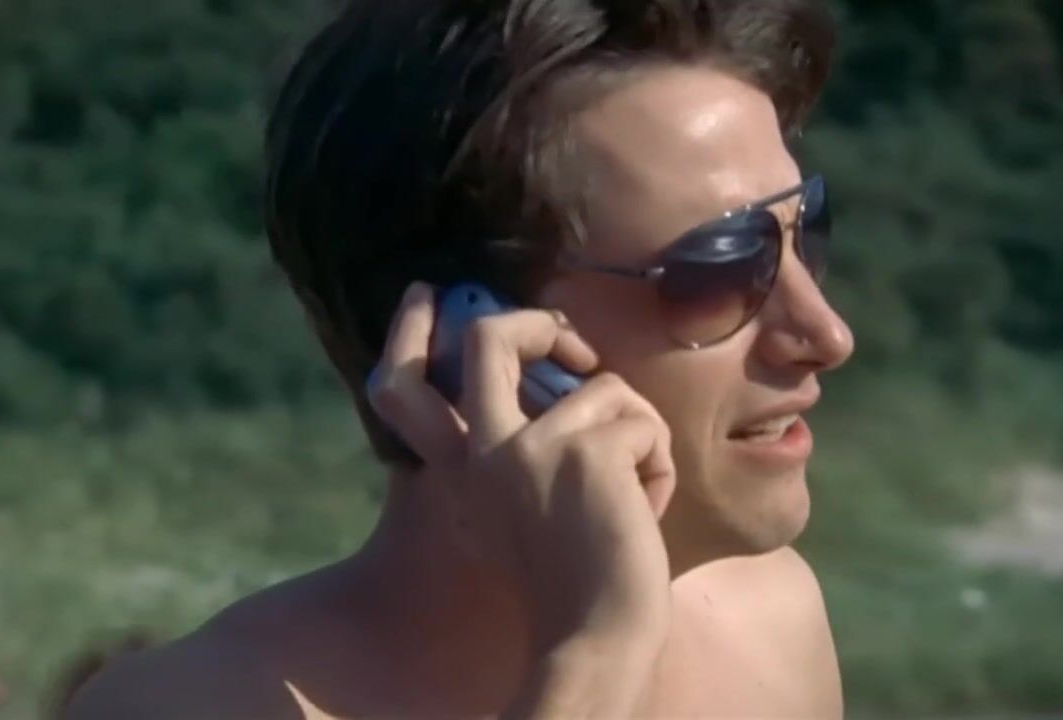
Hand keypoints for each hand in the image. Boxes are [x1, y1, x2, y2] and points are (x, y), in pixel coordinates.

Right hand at [368, 283, 675, 650]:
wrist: (596, 635)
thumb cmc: (573, 578)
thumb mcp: (513, 513)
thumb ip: (511, 452)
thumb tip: (562, 379)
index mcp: (458, 469)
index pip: (404, 384)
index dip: (411, 330)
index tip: (429, 294)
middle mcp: (482, 451)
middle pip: (488, 338)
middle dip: (540, 324)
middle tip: (575, 348)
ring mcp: (530, 447)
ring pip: (605, 388)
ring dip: (636, 433)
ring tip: (634, 492)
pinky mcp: (585, 450)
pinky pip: (641, 421)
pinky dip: (658, 462)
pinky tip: (646, 509)